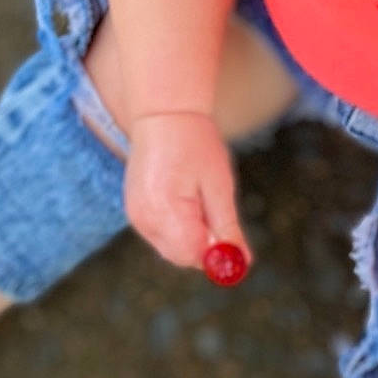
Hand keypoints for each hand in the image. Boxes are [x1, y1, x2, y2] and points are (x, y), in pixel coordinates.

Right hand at [123, 109, 252, 276]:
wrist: (164, 116)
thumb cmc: (195, 143)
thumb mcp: (219, 184)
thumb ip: (227, 227)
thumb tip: (241, 261)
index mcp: (164, 209)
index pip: (193, 254)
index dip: (217, 253)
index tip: (234, 239)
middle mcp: (144, 219)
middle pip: (181, 256)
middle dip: (205, 245)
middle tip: (217, 211)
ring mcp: (136, 217)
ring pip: (172, 248)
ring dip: (192, 235)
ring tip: (197, 195)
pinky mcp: (135, 213)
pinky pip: (162, 235)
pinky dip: (178, 227)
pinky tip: (184, 197)